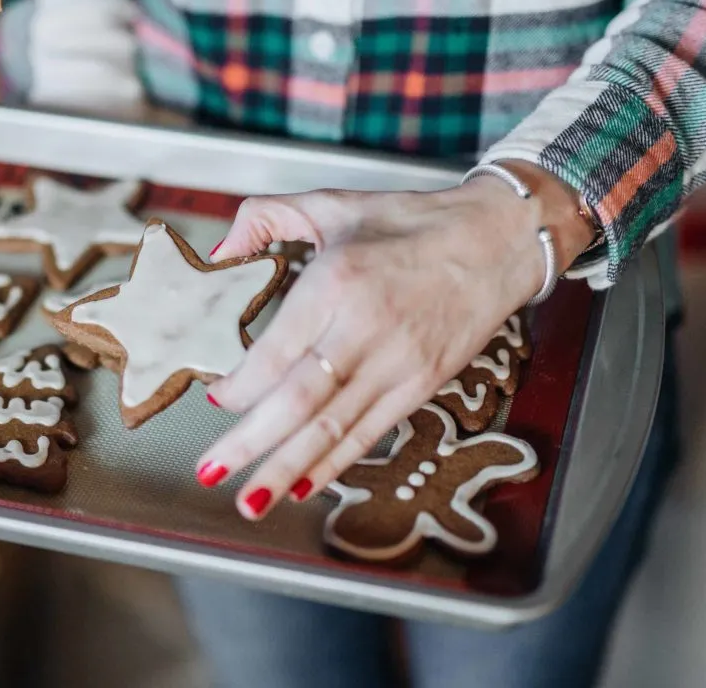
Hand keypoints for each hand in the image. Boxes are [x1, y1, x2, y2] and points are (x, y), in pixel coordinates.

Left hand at [199, 163, 594, 519]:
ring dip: (286, 468)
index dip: (241, 385)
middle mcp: (365, 329)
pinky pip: (370, 432)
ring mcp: (398, 363)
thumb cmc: (412, 222)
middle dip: (249, 443)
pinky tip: (304, 486)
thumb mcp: (333, 204)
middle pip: (299, 401)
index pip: (277, 351)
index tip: (216, 398)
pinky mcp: (423, 384)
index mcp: (337, 283)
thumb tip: (222, 249)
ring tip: (250, 500)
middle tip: (208, 471)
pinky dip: (334, 463)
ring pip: (333, 428)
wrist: (497, 240)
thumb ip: (266, 217)